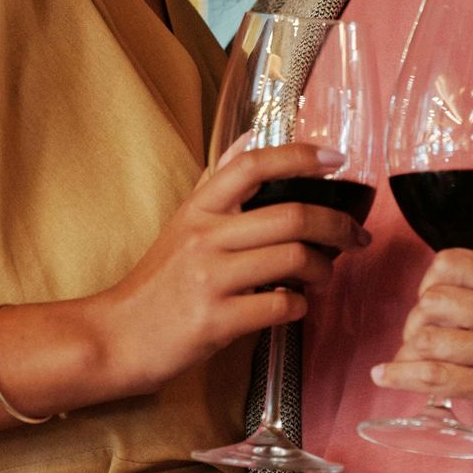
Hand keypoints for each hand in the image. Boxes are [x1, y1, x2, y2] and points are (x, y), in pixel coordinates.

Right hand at [93, 143, 370, 396]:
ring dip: (323, 268)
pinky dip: (299, 306)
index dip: (300, 157)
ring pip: (293, 259)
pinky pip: (280, 307)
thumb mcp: (182, 223)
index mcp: (198, 208)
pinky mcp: (216, 321)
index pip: (253, 165)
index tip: (338, 160)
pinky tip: (294, 305)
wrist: (117, 337)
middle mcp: (204, 237)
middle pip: (291, 216)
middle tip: (355, 236)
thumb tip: (251, 136)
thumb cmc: (158, 282)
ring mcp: (210, 279)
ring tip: (324, 274)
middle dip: (337, 225)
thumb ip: (218, 182)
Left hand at [371, 248, 472, 463]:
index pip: (452, 261)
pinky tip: (385, 376)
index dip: (428, 280)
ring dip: (408, 349)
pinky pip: (433, 376)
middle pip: (432, 299)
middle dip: (415, 319)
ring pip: (428, 336)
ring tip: (408, 359)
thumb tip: (450, 290)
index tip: (430, 299)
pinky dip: (399, 375)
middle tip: (420, 336)